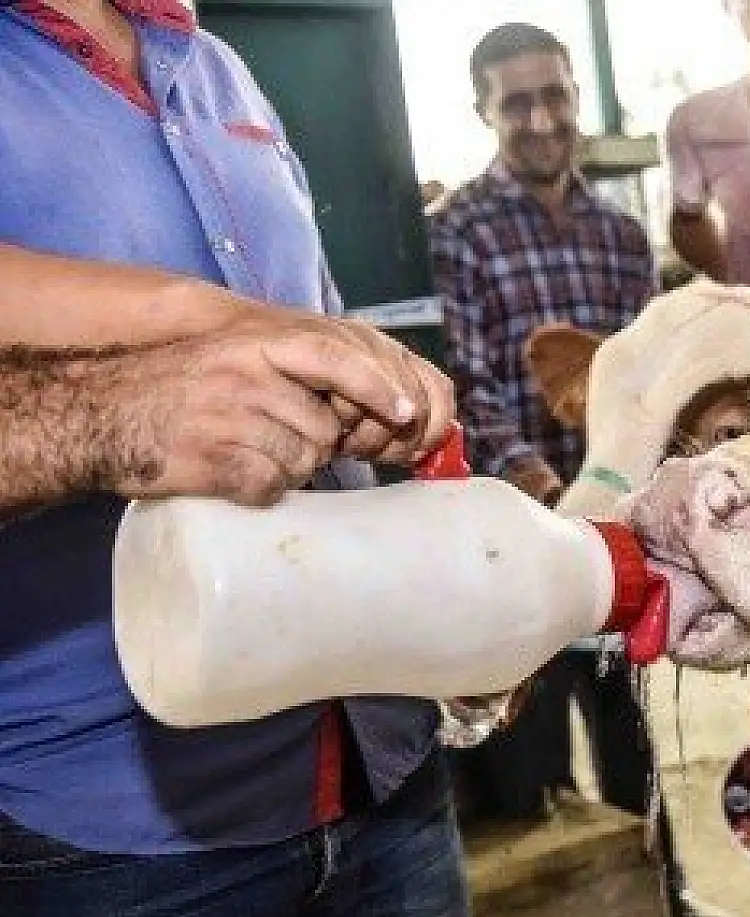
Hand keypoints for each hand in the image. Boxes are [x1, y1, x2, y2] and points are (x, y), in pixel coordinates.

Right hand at [94, 318, 442, 504]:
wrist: (93, 416)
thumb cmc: (174, 391)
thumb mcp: (232, 358)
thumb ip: (292, 373)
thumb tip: (365, 409)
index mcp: (255, 345)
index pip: (336, 357)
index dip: (377, 386)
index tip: (407, 413)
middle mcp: (247, 376)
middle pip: (328, 428)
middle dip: (314, 442)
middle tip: (269, 436)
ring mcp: (231, 420)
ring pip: (305, 462)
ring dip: (285, 466)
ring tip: (239, 450)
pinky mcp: (217, 464)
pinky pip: (271, 487)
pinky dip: (258, 489)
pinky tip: (227, 472)